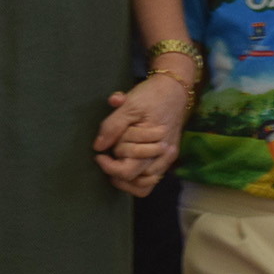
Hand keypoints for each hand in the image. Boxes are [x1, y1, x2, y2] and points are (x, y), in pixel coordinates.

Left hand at [93, 74, 187, 196]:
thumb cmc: (152, 95)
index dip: (109, 167)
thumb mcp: (129, 104)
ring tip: (115, 166)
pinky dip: (139, 178)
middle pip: (135, 179)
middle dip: (117, 168)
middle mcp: (164, 155)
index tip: (99, 155)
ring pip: (145, 185)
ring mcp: (168, 157)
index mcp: (155, 143)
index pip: (128, 170)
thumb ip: (112, 126)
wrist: (174, 88)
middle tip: (108, 155)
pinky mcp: (168, 157)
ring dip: (128, 179)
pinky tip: (128, 166)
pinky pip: (153, 179)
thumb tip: (98, 147)